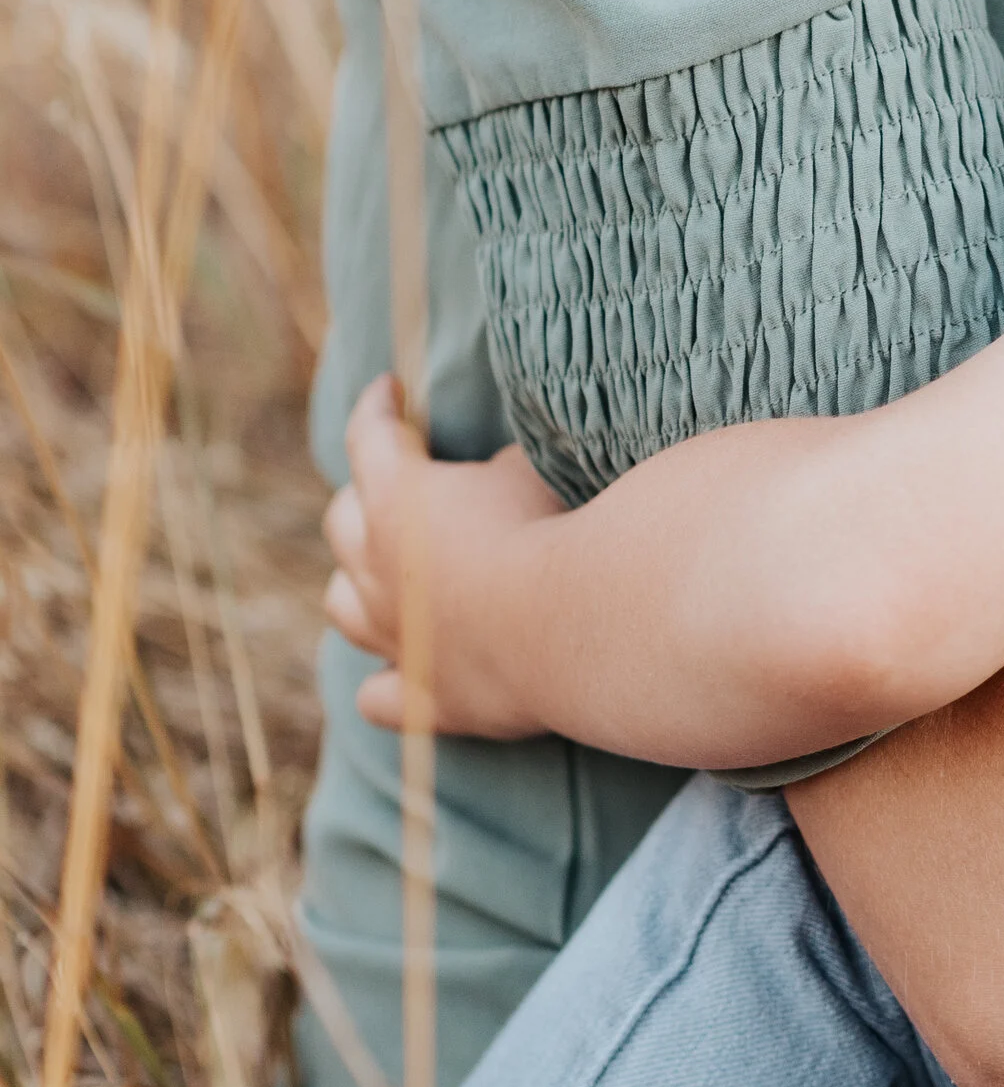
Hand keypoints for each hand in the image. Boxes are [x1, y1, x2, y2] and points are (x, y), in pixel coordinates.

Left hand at [321, 373, 564, 738]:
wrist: (578, 623)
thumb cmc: (555, 528)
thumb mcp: (527, 470)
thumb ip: (494, 469)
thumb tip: (490, 474)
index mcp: (398, 497)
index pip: (370, 435)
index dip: (378, 408)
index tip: (389, 390)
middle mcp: (378, 568)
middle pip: (342, 521)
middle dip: (364, 494)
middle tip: (396, 484)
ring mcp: (395, 637)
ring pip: (342, 604)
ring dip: (356, 582)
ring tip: (382, 574)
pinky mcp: (424, 696)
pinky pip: (379, 695)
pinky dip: (387, 679)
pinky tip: (403, 671)